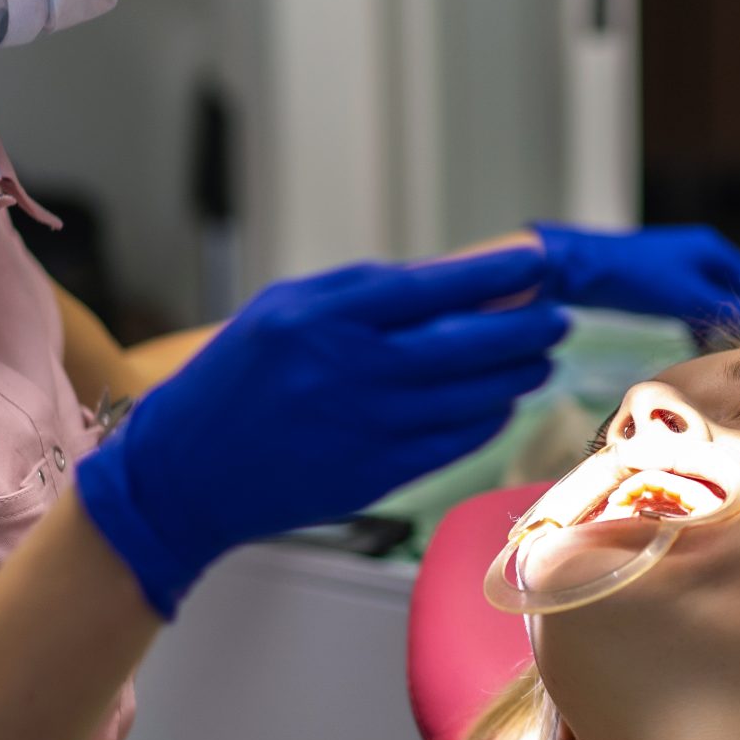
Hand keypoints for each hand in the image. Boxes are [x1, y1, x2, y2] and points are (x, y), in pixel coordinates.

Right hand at [76, 247, 569, 616]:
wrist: (184, 474)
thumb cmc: (229, 384)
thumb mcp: (281, 309)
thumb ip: (360, 292)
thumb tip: (444, 282)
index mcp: (324, 319)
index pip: (433, 287)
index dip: (495, 276)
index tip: (533, 264)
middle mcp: (351, 373)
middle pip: (466, 345)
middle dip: (524, 328)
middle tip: (554, 317)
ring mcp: (366, 429)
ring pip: (469, 398)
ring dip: (514, 376)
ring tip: (538, 358)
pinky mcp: (374, 476)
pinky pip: (452, 444)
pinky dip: (485, 421)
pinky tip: (500, 404)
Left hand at [531, 222, 739, 339]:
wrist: (582, 270)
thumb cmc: (634, 278)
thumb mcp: (688, 297)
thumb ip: (731, 311)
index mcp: (716, 251)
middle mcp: (704, 256)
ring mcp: (683, 269)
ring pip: (718, 302)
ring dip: (728, 327)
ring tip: (737, 355)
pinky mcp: (663, 285)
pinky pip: (695, 308)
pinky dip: (703, 326)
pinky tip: (701, 347)